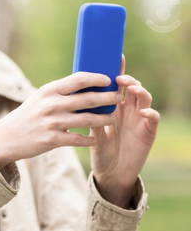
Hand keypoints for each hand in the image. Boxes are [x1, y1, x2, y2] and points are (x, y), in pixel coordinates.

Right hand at [0, 72, 122, 167]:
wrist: (5, 138)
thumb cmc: (26, 116)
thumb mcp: (39, 99)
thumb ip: (59, 93)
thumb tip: (84, 85)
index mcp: (48, 91)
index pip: (78, 79)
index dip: (97, 78)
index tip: (109, 79)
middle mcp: (51, 104)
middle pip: (88, 99)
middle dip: (108, 98)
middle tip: (119, 98)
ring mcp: (52, 122)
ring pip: (87, 120)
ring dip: (104, 120)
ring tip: (113, 119)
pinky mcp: (52, 140)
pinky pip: (78, 139)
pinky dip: (90, 139)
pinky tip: (96, 139)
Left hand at [90, 55, 159, 207]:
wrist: (110, 173)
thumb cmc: (101, 150)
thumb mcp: (93, 132)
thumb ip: (91, 116)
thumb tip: (79, 100)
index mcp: (114, 107)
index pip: (117, 86)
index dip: (118, 71)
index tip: (114, 57)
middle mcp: (128, 111)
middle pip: (132, 88)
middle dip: (128, 79)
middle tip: (119, 77)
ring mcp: (139, 120)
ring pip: (144, 99)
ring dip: (139, 91)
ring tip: (131, 88)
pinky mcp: (147, 133)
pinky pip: (153, 120)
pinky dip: (150, 114)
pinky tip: (143, 112)